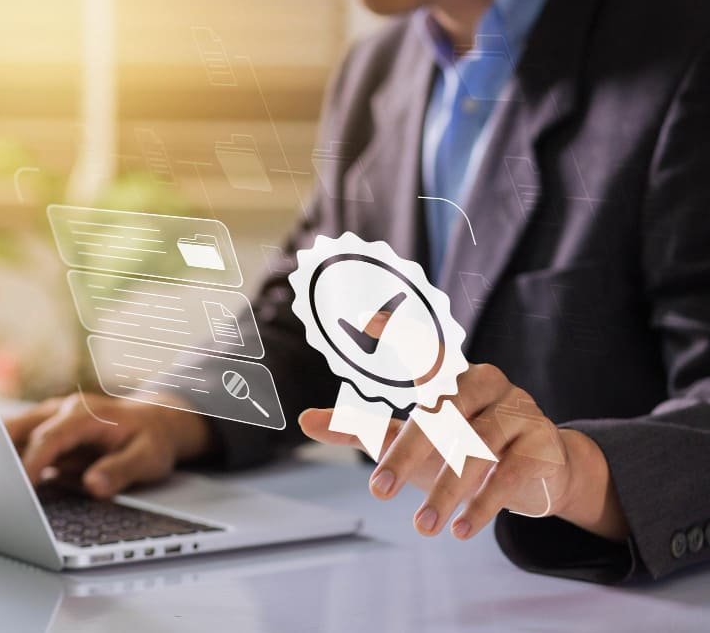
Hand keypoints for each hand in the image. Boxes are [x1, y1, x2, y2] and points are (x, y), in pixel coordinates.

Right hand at [5, 392, 214, 497]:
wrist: (156, 422)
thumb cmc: (151, 439)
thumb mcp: (147, 458)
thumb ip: (120, 471)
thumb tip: (94, 485)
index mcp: (84, 414)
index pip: (47, 439)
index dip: (29, 464)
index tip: (16, 489)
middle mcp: (61, 411)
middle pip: (17, 431)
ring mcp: (49, 419)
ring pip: (10, 435)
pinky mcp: (44, 431)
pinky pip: (17, 444)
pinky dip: (2, 461)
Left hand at [300, 364, 627, 540]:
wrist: (540, 473)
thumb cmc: (461, 447)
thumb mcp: (410, 441)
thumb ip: (361, 429)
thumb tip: (304, 420)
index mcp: (451, 375)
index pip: (424, 349)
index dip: (398, 332)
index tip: (365, 320)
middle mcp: (485, 383)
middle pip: (441, 412)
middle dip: (406, 454)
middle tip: (378, 490)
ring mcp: (518, 409)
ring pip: (475, 449)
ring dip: (445, 492)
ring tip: (422, 528)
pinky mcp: (543, 442)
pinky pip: (510, 473)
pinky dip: (483, 505)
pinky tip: (461, 528)